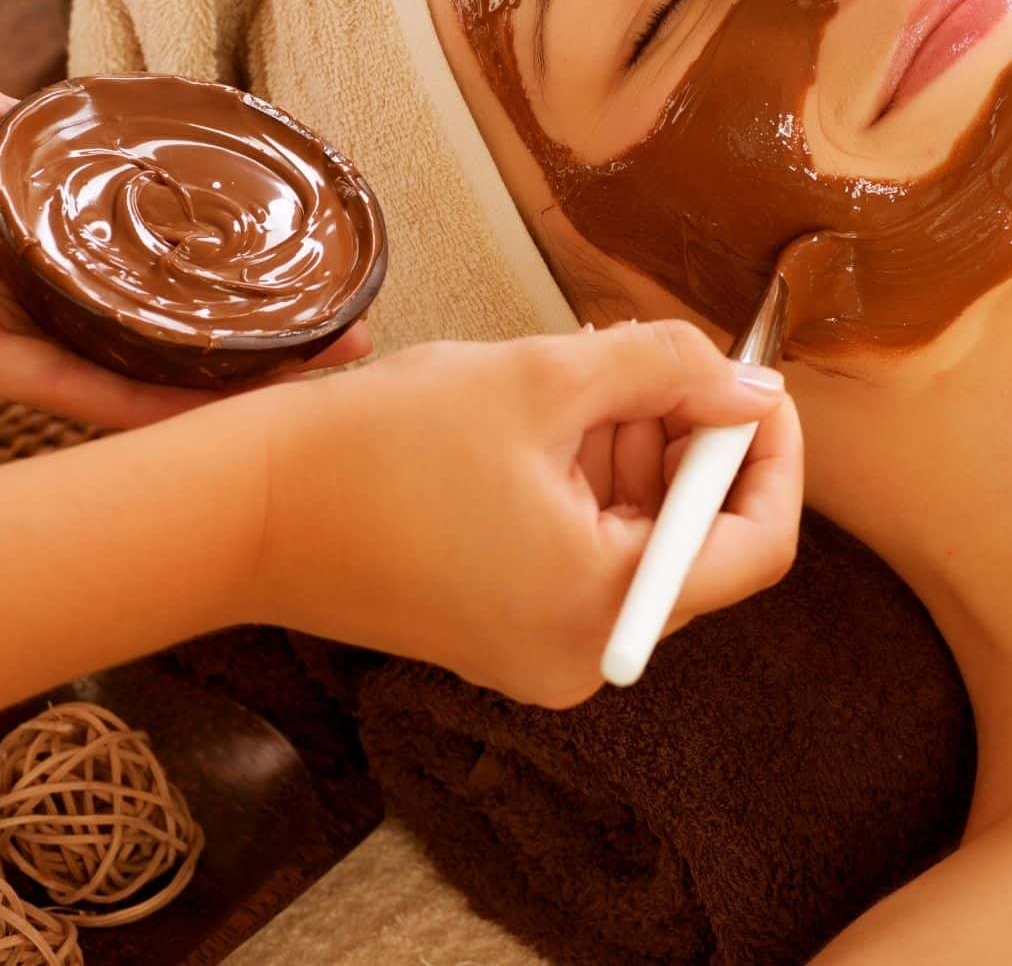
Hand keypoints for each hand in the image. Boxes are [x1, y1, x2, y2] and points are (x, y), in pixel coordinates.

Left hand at [0, 45, 368, 426]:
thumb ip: (45, 149)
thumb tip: (128, 146)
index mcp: (19, 248)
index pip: (143, 285)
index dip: (226, 294)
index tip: (309, 284)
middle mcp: (16, 304)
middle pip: (154, 342)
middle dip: (254, 350)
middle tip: (350, 343)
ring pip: (129, 376)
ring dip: (225, 386)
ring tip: (317, 376)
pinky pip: (64, 388)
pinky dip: (144, 402)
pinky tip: (217, 406)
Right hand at [248, 320, 803, 706]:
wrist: (242, 509)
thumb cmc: (377, 446)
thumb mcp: (545, 379)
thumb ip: (668, 370)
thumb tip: (749, 385)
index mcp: (606, 605)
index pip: (756, 544)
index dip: (768, 454)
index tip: (751, 384)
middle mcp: (585, 653)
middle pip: (693, 538)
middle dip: (683, 438)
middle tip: (643, 359)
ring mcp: (540, 652)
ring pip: (636, 539)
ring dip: (629, 452)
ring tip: (575, 379)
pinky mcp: (502, 633)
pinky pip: (582, 555)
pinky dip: (583, 484)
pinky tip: (540, 423)